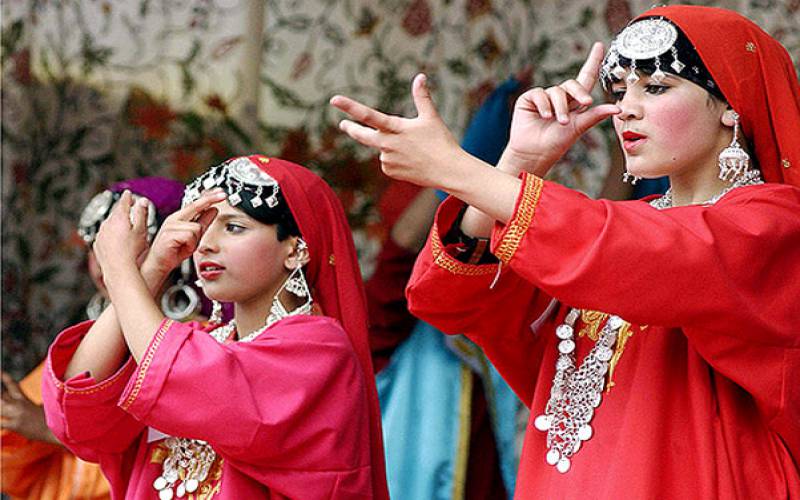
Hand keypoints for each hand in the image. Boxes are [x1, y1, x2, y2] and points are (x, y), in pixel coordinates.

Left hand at [1, 372, 57, 443]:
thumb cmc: (48, 421)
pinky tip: (0, 423)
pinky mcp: (16, 425)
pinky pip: (0, 423)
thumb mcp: (40, 408)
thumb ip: (26, 404)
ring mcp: (17, 414)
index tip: (0, 372)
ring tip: (1, 408)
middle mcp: (20, 405)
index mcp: (25, 400)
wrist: (55, 430)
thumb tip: (16, 403)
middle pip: (1, 396)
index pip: (13, 386)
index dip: (5, 379)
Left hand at [93, 190, 150, 275]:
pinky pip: (104, 235)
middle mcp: (107, 225)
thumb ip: (141, 214)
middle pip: (115, 212)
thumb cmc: (132, 252)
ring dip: (116, 222)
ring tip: (124, 227)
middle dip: (122, 209)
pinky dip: (110, 234)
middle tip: (128, 208)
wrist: (119, 269)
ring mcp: (101, 235)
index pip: (123, 202)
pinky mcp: (98, 245)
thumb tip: (142, 201)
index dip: (127, 197)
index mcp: (119, 219)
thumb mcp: (142, 231)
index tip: (128, 194)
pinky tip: (117, 240)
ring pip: (108, 223)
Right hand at [141, 189, 225, 277]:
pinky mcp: (169, 233)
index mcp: (180, 218)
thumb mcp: (194, 237)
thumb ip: (203, 223)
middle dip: (210, 200)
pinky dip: (190, 245)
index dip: (209, 197)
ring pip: (196, 227)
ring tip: (186, 246)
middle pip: (196, 206)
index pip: (196, 204)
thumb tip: (213, 210)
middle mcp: (175, 219)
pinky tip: (182, 248)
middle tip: (223, 195)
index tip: (221, 193)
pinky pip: (190, 236)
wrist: (159, 264)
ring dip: (195, 240)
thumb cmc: (173, 251)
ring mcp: (171, 225)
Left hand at [331, 74, 471, 190]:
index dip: (350, 107)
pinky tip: (411, 161)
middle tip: (343, 125)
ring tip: (414, 149)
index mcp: (397, 128)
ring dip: (390, 146)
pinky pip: (387, 162)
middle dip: (352, 129)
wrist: (448, 171)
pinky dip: (395, 159)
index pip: (368, 115)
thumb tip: (420, 76)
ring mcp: (388, 160)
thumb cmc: (441, 142)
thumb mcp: (431, 117)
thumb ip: (422, 97)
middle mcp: (388, 144)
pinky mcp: (391, 172)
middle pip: (363, 136)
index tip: (334, 99)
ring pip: (382, 149)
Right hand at [502, 42, 619, 176]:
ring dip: (560, 107)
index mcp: (574, 103)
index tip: (599, 45)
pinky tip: (544, 117)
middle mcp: (560, 97)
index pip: (586, 78)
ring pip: (557, 91)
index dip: (593, 61)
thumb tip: (617, 108)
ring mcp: (544, 97)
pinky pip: (540, 94)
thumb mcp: (579, 127)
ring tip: (559, 122)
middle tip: (584, 104)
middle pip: (573, 84)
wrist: (535, 153)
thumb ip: (595, 115)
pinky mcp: (529, 99)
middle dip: (579, 93)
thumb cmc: (556, 143)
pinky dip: (545, 105)